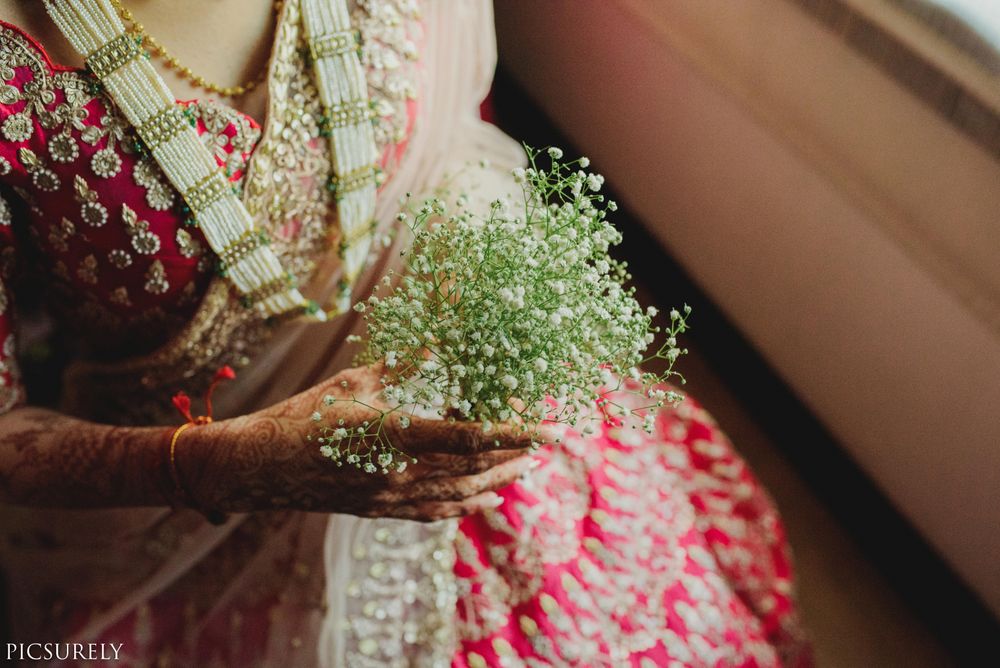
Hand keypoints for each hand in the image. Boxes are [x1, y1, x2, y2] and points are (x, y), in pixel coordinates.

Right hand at [178, 364, 539, 520]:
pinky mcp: (380, 510)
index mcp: (393, 436)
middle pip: (474, 468)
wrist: (255, 469)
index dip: (513, 432)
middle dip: (515, 453)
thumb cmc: (300, 417)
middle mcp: (398, 474)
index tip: (547, 427)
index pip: (469, 437)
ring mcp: (390, 498)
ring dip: (499, 480)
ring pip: (460, 494)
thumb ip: (402, 367)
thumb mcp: (354, 384)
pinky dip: (466, 505)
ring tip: (527, 466)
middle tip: (545, 440)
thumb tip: (441, 342)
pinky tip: (486, 499)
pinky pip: (434, 512)